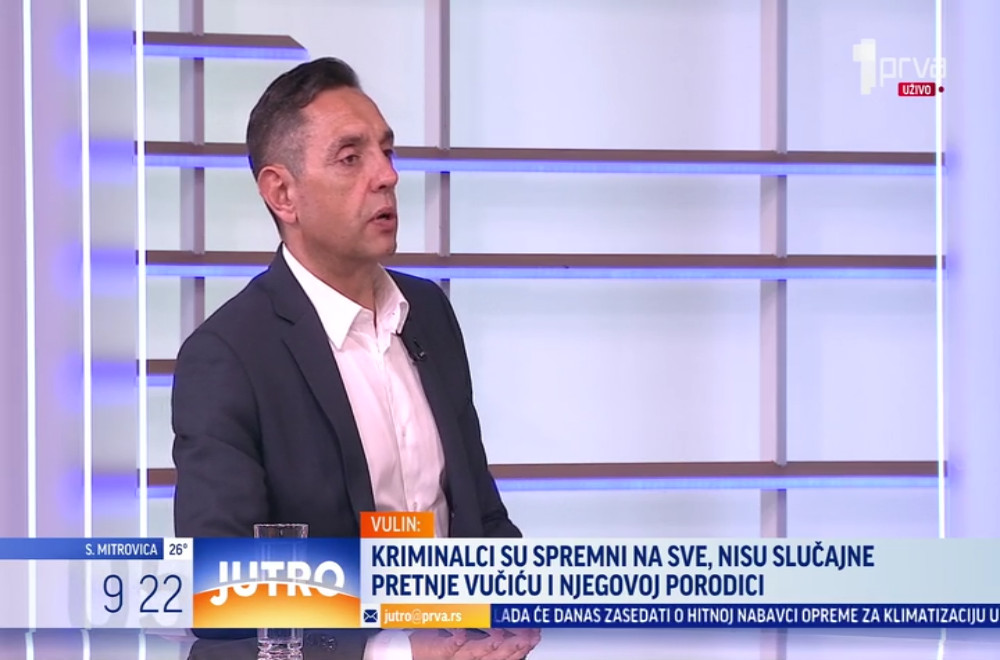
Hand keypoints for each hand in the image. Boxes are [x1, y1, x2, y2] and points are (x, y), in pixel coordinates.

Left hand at [410, 628, 540, 659]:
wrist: (412, 652)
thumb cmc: (441, 641)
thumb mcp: (470, 635)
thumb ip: (491, 631)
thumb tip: (511, 622)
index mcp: (480, 654)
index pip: (506, 652)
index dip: (522, 646)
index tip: (535, 634)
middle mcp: (470, 657)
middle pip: (495, 656)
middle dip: (513, 647)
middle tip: (528, 637)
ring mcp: (454, 656)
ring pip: (475, 653)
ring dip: (488, 646)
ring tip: (499, 638)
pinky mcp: (436, 651)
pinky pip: (446, 647)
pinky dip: (454, 642)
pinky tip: (460, 635)